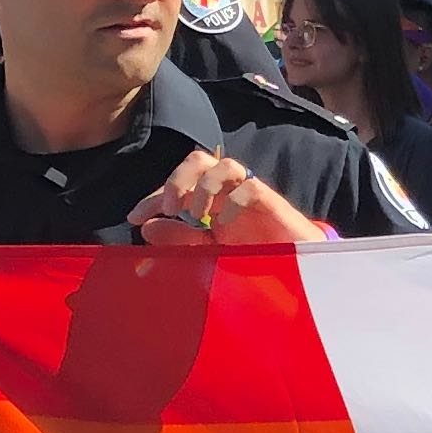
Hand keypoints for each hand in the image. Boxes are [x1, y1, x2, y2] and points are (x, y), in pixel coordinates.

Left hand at [129, 155, 324, 247]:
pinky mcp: (271, 203)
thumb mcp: (209, 255)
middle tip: (168, 208)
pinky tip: (225, 223)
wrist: (296, 272)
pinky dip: (233, 201)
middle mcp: (228, 192)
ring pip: (224, 164)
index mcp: (211, 202)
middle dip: (177, 179)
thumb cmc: (254, 260)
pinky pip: (250, 187)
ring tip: (196, 214)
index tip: (135, 217)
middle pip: (198, 160)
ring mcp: (250, 195)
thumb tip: (147, 229)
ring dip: (203, 185)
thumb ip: (180, 242)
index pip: (177, 187)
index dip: (153, 198)